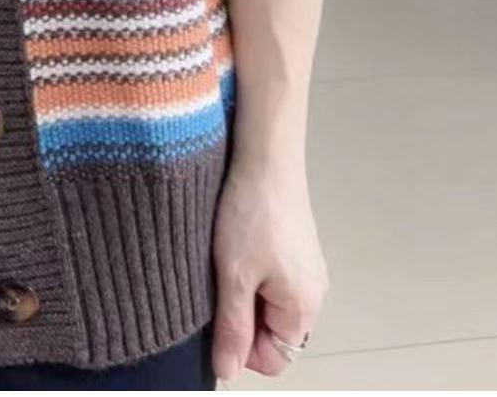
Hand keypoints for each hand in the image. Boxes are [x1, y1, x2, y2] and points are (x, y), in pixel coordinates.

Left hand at [211, 159, 327, 380]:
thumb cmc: (250, 214)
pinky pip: (272, 277)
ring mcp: (306, 268)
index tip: (217, 317)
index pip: (274, 359)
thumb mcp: (233, 276)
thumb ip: (232, 328)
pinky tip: (234, 245)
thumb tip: (228, 373)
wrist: (265, 158)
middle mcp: (313, 293)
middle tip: (218, 283)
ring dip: (243, 291)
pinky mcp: (295, 246)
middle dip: (241, 316)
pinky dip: (250, 270)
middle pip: (272, 332)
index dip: (241, 348)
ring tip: (225, 261)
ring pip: (268, 302)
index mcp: (303, 308)